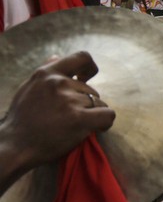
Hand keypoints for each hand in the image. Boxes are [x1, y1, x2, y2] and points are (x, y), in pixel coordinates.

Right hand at [0, 53, 115, 173]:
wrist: (15, 145)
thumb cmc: (22, 119)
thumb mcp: (29, 87)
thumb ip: (46, 73)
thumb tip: (57, 56)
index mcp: (46, 73)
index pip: (81, 57)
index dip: (90, 68)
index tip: (87, 78)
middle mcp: (59, 83)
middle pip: (92, 90)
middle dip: (87, 104)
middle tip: (71, 117)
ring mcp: (70, 100)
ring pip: (100, 104)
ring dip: (94, 115)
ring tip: (76, 126)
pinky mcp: (79, 118)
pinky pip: (108, 115)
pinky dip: (106, 123)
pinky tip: (97, 129)